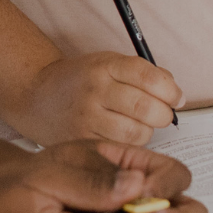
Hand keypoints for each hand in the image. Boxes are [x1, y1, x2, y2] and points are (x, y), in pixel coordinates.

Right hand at [11, 51, 183, 146]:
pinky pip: (120, 148)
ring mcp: (87, 117)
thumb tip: (175, 93)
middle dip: (164, 114)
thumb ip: (141, 74)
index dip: (170, 90)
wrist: (36, 95)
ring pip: (136, 132)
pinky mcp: (82, 140)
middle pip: (146, 107)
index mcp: (104, 65)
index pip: (147, 76)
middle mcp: (95, 90)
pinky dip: (129, 145)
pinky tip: (124, 137)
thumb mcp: (107, 64)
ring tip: (140, 125)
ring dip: (147, 131)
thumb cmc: (79, 80)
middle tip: (163, 114)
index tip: (177, 97)